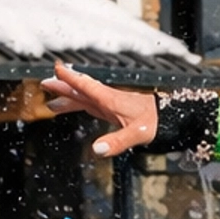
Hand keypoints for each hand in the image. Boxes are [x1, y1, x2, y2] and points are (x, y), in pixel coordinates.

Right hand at [41, 61, 158, 157]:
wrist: (173, 117)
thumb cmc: (158, 122)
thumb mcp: (138, 134)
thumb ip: (117, 141)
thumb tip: (97, 149)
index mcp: (112, 100)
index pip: (87, 87)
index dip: (72, 79)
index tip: (57, 69)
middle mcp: (109, 99)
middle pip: (82, 91)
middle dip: (64, 87)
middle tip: (46, 83)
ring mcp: (112, 104)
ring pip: (85, 98)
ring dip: (69, 96)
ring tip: (53, 99)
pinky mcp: (115, 109)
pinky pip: (93, 104)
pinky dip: (81, 103)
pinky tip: (76, 105)